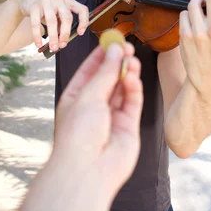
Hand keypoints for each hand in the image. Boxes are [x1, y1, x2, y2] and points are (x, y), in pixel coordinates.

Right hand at [17, 0, 88, 50]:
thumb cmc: (47, 9)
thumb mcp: (58, 13)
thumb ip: (62, 24)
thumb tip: (63, 42)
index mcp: (68, 1)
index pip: (82, 9)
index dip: (84, 21)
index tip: (80, 33)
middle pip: (66, 17)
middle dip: (65, 34)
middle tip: (63, 45)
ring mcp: (46, 1)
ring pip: (52, 21)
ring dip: (53, 37)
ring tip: (53, 48)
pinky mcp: (34, 6)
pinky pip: (36, 23)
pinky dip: (37, 36)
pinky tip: (38, 44)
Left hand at [53, 42, 142, 192]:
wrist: (88, 171)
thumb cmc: (78, 135)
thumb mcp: (88, 96)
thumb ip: (105, 73)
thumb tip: (115, 50)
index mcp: (76, 99)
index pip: (89, 71)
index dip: (101, 56)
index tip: (112, 40)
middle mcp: (93, 107)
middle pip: (108, 78)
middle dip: (117, 62)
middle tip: (127, 47)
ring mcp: (111, 116)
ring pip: (122, 88)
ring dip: (127, 73)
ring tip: (132, 59)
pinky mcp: (127, 126)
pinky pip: (132, 101)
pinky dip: (134, 87)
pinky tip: (133, 77)